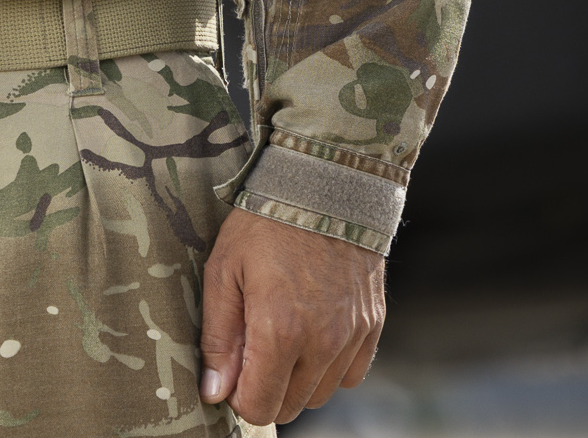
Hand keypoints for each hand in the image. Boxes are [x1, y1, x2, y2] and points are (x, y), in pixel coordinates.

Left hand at [198, 206, 384, 425]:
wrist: (327, 180)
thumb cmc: (268, 221)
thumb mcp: (225, 271)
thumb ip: (219, 338)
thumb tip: (215, 392)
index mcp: (279, 330)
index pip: (259, 407)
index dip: (239, 396)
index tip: (234, 368)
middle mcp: (322, 341)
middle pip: (290, 407)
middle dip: (267, 388)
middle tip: (256, 346)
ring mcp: (352, 334)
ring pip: (320, 394)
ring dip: (298, 379)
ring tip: (286, 335)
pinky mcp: (372, 323)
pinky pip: (350, 374)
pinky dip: (331, 366)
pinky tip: (315, 333)